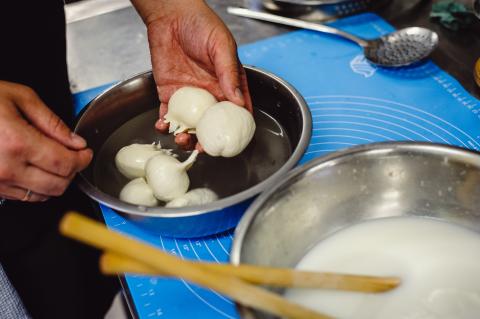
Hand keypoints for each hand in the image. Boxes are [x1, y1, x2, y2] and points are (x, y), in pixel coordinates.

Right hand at [0, 81, 91, 201]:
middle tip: (73, 156)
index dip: (83, 160)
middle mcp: (6, 167)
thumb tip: (75, 141)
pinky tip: (34, 168)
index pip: (65, 164)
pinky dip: (37, 186)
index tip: (86, 153)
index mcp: (17, 142)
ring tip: (53, 161)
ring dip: (56, 181)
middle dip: (72, 171)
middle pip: (58, 185)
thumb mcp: (19, 97)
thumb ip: (52, 122)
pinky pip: (24, 196)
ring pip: (43, 195)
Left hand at [132, 0, 251, 148]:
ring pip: (191, 125)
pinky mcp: (169, 94)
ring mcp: (189, 97)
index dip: (236, 129)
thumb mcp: (221, 47)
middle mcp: (210, 94)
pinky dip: (165, 125)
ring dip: (187, 136)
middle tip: (203, 149)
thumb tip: (239, 101)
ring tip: (182, 138)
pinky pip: (168, 115)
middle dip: (209, 139)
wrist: (171, 15)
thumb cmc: (202, 25)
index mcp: (228, 84)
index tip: (232, 142)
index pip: (237, 112)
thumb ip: (230, 73)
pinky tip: (163, 127)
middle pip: (212, 125)